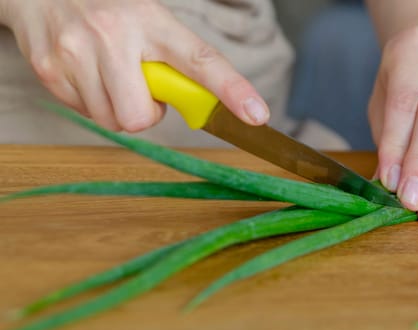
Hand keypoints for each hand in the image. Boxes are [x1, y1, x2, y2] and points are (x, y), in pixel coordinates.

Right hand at [0, 0, 268, 131]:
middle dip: (146, 112)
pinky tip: (88, 74)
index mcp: (152, 21)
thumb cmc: (108, 8)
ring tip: (111, 75)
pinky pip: (86, 114)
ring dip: (119, 108)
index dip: (233, 90)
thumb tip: (196, 102)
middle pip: (142, 116)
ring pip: (114, 121)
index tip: (257, 115)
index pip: (201, 59)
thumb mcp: (147, 20)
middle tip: (139, 87)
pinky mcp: (50, 71)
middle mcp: (114, 35)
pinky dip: (93, 102)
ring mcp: (77, 54)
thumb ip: (173, 57)